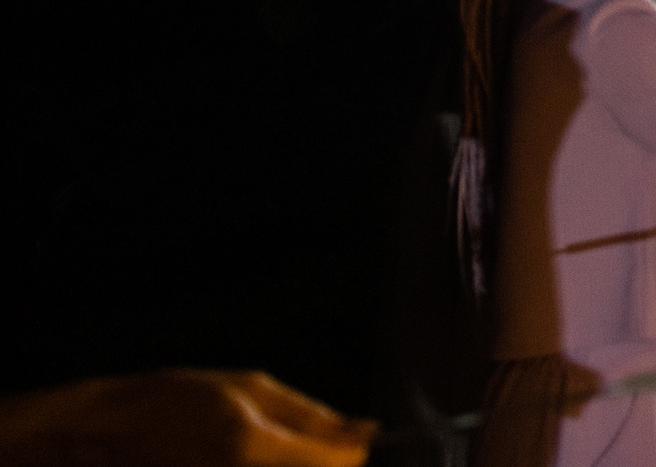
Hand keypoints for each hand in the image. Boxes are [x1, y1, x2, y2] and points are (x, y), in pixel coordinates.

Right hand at [0, 369, 375, 466]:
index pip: (339, 464)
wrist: (95, 439)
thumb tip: (366, 431)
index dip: (355, 452)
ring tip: (266, 448)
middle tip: (316, 444)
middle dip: (327, 462)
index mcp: (251, 448)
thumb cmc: (168, 402)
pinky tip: (248, 456)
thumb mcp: (246, 389)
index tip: (356, 438)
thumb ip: (310, 416)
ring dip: (300, 465)